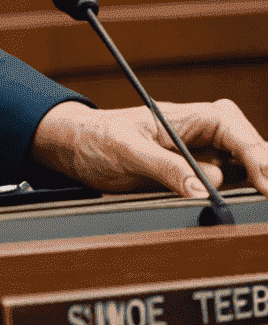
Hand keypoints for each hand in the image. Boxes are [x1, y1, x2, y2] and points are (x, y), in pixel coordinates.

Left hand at [32, 98, 267, 198]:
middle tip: (267, 195)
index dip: (254, 151)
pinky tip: (241, 208)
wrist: (75, 151)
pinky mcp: (197, 182)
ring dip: (252, 186)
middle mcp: (200, 137)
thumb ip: (162, 166)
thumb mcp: (124, 148)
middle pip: (248, 149)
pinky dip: (238, 199)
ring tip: (257, 200)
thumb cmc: (95, 137)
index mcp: (185, 117)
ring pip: (244, 173)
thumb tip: (200, 189)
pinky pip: (228, 191)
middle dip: (262, 170)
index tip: (264, 180)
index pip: (231, 126)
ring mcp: (202, 160)